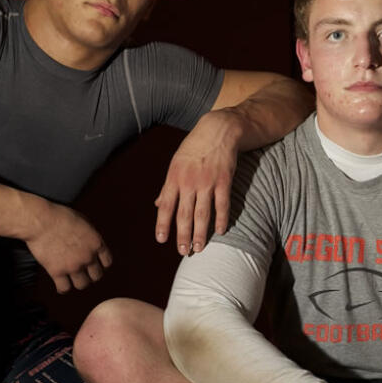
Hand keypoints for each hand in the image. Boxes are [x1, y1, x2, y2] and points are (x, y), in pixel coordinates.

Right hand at [24, 202, 111, 293]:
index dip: (101, 264)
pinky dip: (63, 288)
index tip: (94, 264)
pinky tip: (60, 284)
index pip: (107, 262)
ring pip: (82, 285)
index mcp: (96, 243)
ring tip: (72, 279)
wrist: (41, 221)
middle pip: (96, 276)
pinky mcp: (57, 271)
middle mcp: (88, 257)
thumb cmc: (60, 216)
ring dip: (78, 282)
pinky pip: (64, 288)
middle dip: (90, 275)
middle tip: (83, 272)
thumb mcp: (84, 221)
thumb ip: (90, 236)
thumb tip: (92, 244)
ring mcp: (73, 266)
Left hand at [155, 110, 241, 254]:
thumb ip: (168, 186)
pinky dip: (221, 219)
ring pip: (202, 214)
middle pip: (184, 214)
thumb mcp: (175, 164)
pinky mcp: (223, 181)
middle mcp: (189, 182)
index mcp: (174, 178)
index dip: (162, 224)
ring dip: (200, 233)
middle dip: (183, 235)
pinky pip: (222, 205)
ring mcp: (207, 182)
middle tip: (183, 252)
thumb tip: (158, 204)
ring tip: (199, 247)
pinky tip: (220, 231)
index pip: (166, 206)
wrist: (218, 131)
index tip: (161, 240)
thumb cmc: (194, 148)